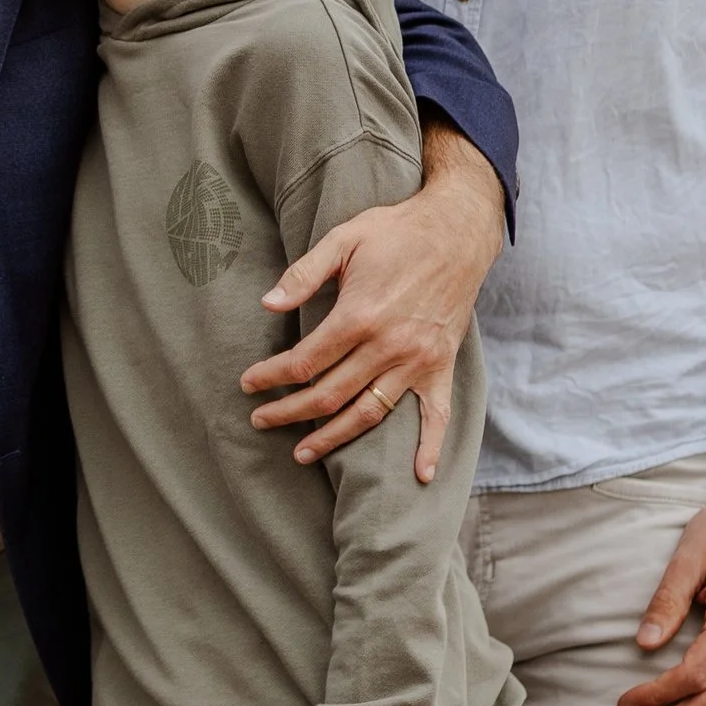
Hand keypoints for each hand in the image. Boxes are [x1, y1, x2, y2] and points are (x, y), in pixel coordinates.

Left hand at [241, 124, 504, 482]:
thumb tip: (267, 304)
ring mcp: (417, 360)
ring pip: (369, 412)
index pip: (305, 362)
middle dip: (289, 412)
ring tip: (303, 452)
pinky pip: (437, 416)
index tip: (248, 384)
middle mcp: (388, 346)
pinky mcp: (441, 365)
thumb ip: (304, 274)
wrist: (457, 230)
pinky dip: (430, 447)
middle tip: (261, 421)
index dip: (271, 377)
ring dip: (334, 437)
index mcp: (359, 316)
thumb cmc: (396, 232)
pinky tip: (419, 475)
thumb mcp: (344, 239)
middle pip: (329, 394)